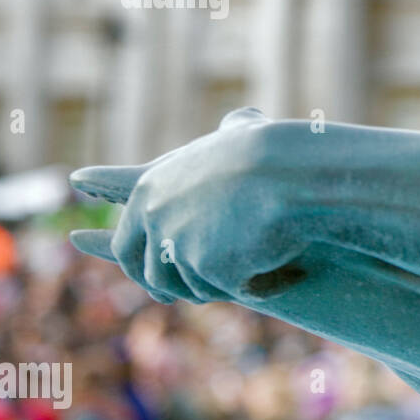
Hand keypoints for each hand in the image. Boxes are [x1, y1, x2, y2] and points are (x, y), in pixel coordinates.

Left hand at [69, 107, 306, 304]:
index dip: (141, 266)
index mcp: (149, 191)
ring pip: (201, 288)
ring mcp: (182, 249)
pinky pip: (241, 291)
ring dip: (231, 283)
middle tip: (190, 298)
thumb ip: (230, 132)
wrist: (291, 171)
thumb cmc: (273, 150)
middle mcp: (156, 222)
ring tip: (265, 269)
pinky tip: (292, 270)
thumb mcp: (241, 135)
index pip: (127, 243)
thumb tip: (238, 120)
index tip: (154, 285)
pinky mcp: (212, 272)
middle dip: (173, 291)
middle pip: (154, 276)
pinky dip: (268, 284)